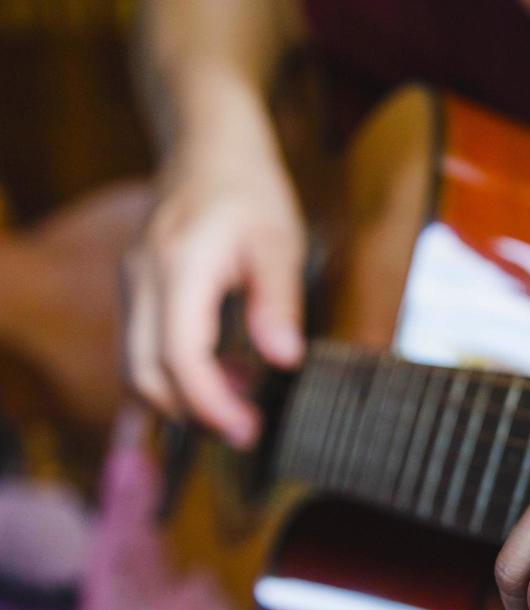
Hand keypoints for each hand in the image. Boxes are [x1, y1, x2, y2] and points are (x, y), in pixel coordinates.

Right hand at [123, 94, 305, 447]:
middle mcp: (142, 279)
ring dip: (182, 397)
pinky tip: (225, 372)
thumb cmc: (250, 189)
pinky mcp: (138, 290)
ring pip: (137, 364)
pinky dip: (177, 373)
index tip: (245, 430)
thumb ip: (279, 301)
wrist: (208, 144)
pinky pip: (145, 346)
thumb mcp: (281, 242)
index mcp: (179, 267)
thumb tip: (284, 359)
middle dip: (191, 414)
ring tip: (241, 404)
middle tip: (245, 431)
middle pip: (143, 373)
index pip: (179, 356)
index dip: (209, 404)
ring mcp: (132, 284)